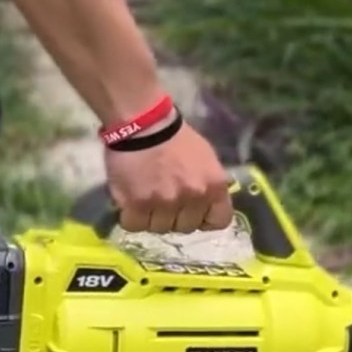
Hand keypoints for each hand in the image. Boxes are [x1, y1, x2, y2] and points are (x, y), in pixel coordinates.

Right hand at [104, 121, 234, 233]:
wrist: (143, 123)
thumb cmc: (176, 137)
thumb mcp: (207, 159)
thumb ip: (209, 185)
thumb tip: (207, 205)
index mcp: (215, 186)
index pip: (220, 221)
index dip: (205, 219)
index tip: (193, 211)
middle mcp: (193, 198)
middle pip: (186, 228)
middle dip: (175, 217)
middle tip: (164, 199)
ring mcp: (165, 203)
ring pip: (159, 229)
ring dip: (152, 217)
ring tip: (146, 197)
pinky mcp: (138, 204)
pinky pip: (134, 225)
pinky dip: (131, 217)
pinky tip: (131, 202)